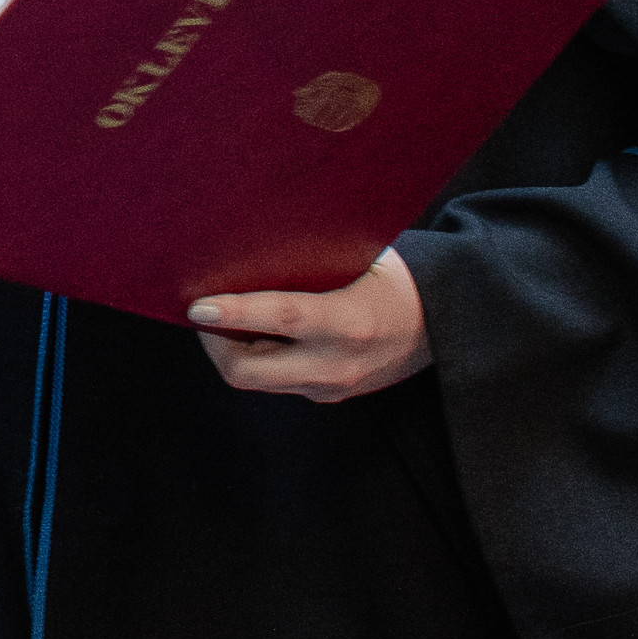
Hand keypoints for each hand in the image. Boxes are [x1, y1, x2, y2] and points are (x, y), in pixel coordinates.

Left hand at [187, 247, 432, 403]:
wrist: (440, 326)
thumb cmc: (396, 281)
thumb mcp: (362, 258)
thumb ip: (310, 257)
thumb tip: (249, 243)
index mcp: (350, 323)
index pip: (280, 318)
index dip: (233, 312)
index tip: (197, 306)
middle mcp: (336, 364)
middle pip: (248, 371)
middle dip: (213, 343)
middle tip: (201, 312)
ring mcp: (330, 387)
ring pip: (255, 380)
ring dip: (230, 351)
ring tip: (219, 318)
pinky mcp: (326, 395)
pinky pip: (274, 381)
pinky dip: (254, 357)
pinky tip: (250, 332)